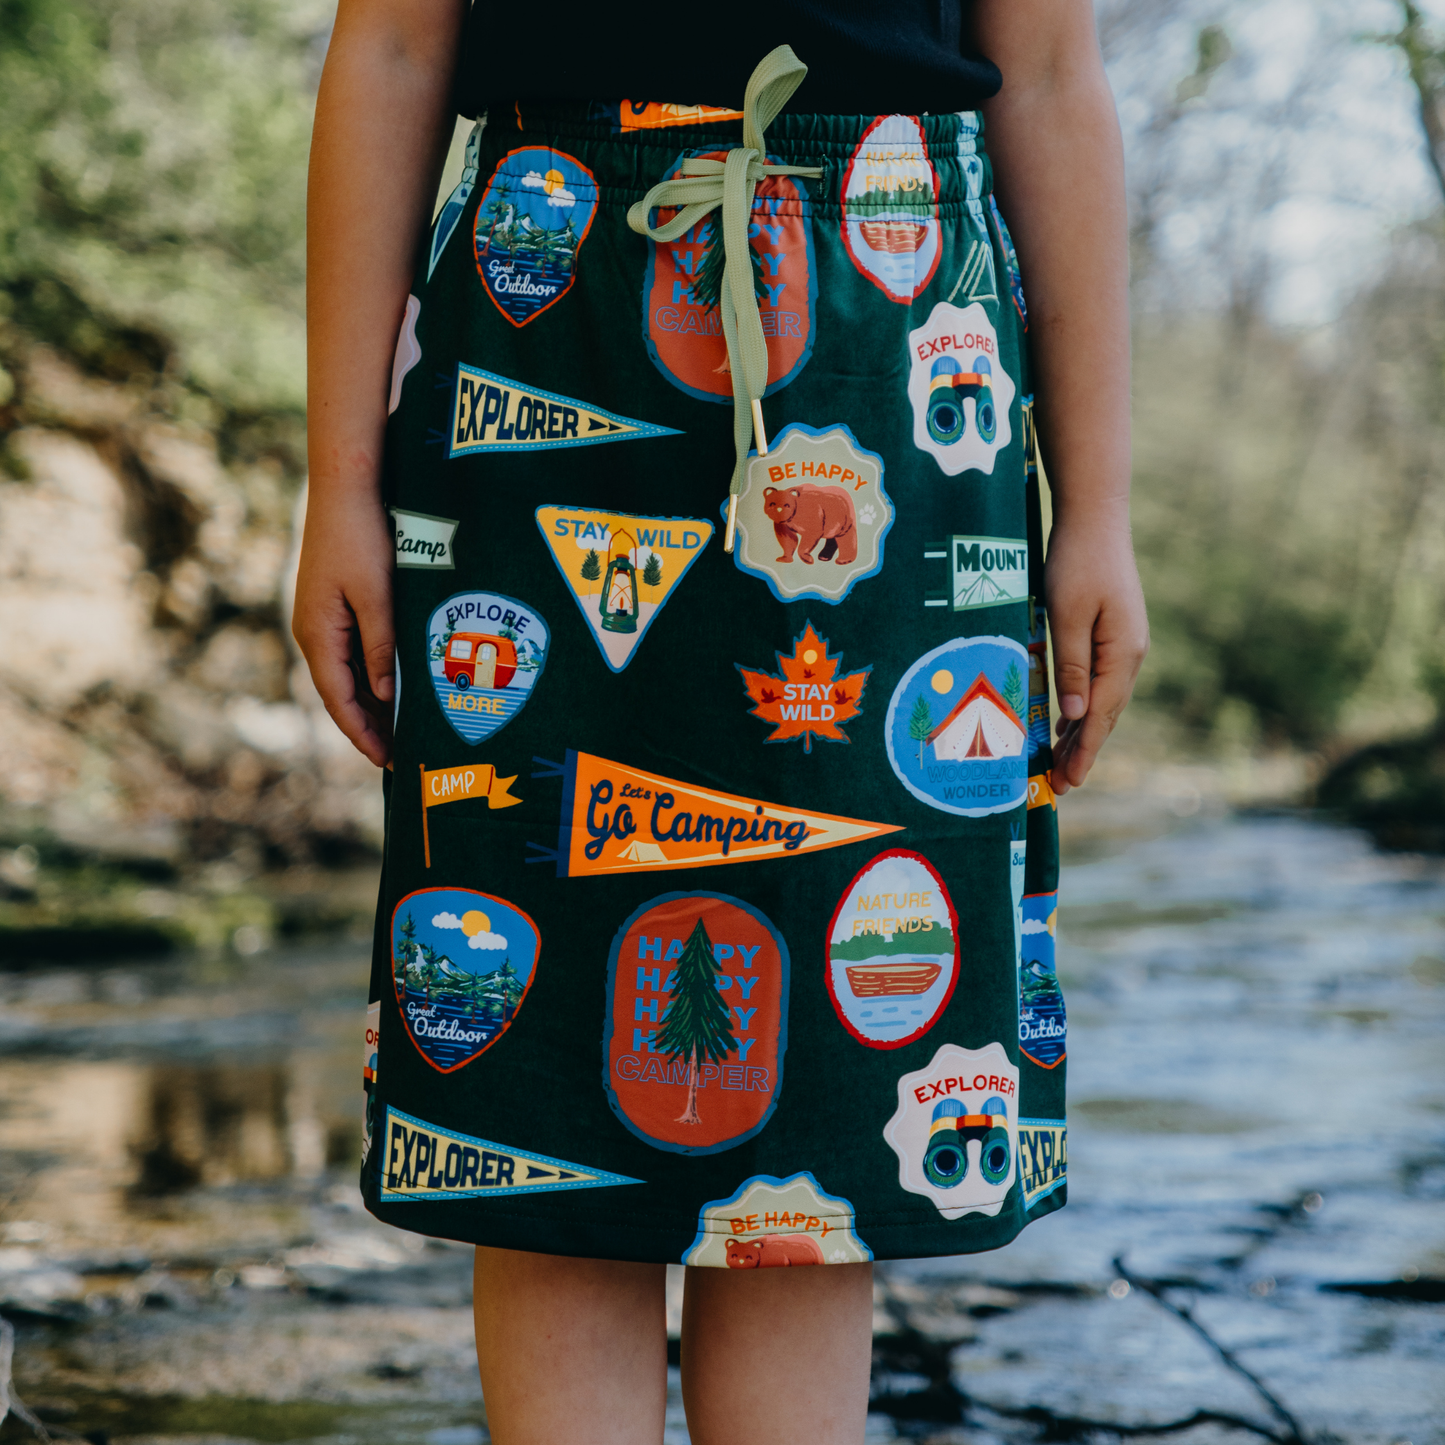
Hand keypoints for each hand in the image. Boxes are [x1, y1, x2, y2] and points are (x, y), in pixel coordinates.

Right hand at [292, 487, 395, 766]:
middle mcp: (313, 632)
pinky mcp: (333, 605)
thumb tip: (385, 698)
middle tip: (402, 756)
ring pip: (346, 675)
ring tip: (402, 732)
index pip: (339, 700)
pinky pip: (351, 653)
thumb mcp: (377, 596)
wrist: (346, 486)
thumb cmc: (362, 536)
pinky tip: (393, 687)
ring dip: (371, 704)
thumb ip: (381, 647)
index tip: (386, 761)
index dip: (362, 734)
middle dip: (369, 727)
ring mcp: (321, 619)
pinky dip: (371, 676)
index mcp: (317, 634)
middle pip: (341, 694)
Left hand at [1044, 513, 1148, 794]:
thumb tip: (1078, 717)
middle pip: (1106, 715)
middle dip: (1084, 752)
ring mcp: (1124, 643)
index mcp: (1121, 653)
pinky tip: (1069, 721)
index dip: (1085, 752)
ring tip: (1063, 763)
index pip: (1102, 716)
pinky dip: (1084, 706)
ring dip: (1084, 733)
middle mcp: (1129, 653)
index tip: (1068, 782)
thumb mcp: (1067, 616)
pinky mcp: (1113, 633)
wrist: (1094, 517)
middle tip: (1061, 786)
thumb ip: (1072, 666)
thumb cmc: (1076, 562)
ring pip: (1103, 700)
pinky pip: (1099, 681)